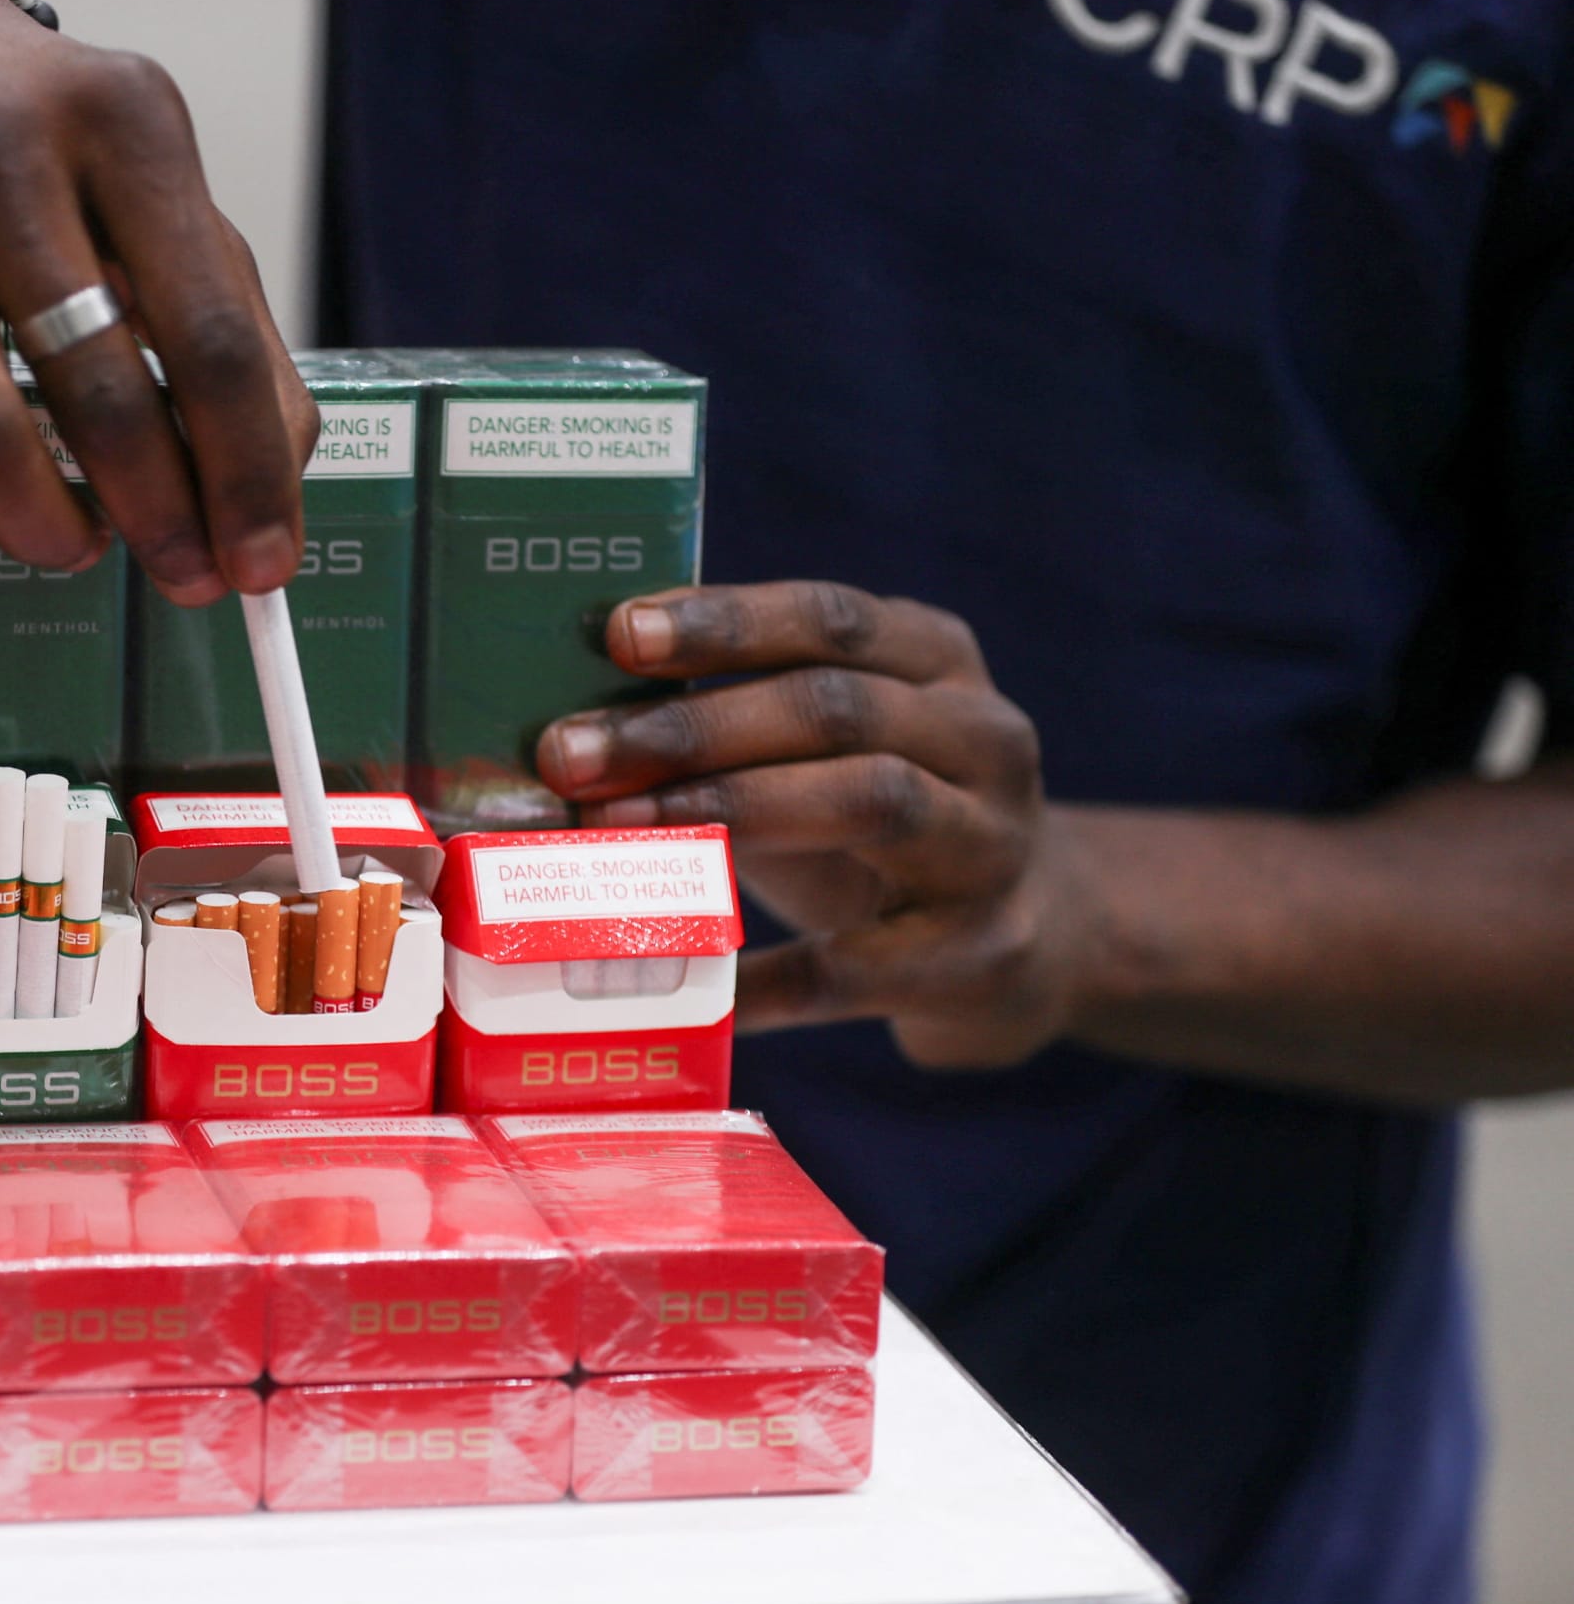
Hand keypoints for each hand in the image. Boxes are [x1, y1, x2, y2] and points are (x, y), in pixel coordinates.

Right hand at [0, 0, 316, 602]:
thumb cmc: (33, 142)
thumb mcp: (151, 187)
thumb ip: (230, 323)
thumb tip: (266, 495)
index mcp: (122, 122)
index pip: (208, 335)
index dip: (244, 473)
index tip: (261, 564)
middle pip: (98, 391)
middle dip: (156, 516)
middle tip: (180, 574)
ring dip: (39, 524)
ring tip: (71, 542)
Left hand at [535, 581, 1101, 1067]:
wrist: (1033, 940)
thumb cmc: (878, 821)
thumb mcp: (834, 746)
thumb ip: (737, 713)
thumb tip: (572, 721)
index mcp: (937, 662)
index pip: (829, 619)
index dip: (723, 623)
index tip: (618, 634)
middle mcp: (984, 739)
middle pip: (835, 710)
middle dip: (692, 728)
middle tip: (570, 754)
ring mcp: (993, 847)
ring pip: (868, 803)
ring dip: (727, 812)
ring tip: (611, 832)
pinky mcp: (981, 956)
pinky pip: (857, 970)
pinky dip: (765, 979)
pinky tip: (684, 983)